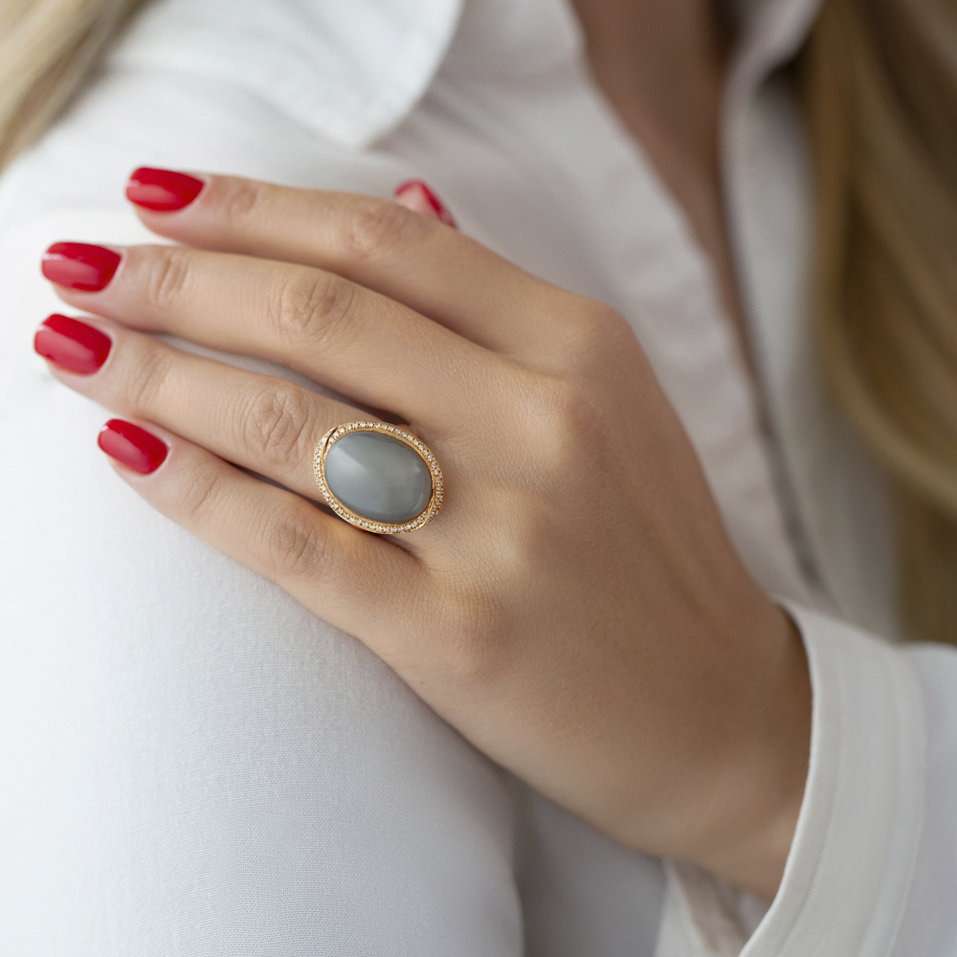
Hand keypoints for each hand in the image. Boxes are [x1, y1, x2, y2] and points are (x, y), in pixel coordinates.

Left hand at [35, 169, 810, 899]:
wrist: (720, 709)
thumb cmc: (650, 552)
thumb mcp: (608, 400)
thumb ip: (499, 305)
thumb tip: (402, 200)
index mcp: (581, 348)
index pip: (389, 241)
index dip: (257, 208)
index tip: (161, 196)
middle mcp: (543, 423)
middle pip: (323, 314)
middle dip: (178, 278)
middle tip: (83, 263)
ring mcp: (503, 533)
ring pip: (291, 422)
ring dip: (158, 374)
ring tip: (73, 346)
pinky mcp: (460, 637)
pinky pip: (297, 547)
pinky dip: (197, 494)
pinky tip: (127, 454)